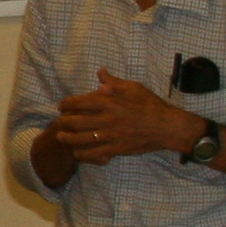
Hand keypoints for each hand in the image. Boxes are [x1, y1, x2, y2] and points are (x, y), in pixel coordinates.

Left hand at [53, 73, 206, 164]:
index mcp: (110, 102)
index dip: (67, 104)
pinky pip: (95, 154)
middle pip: (76, 122)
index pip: (80, 102)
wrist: (167, 126)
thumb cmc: (151, 105)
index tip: (62, 106)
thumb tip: (100, 72)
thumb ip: (114, 82)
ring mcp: (111, 135)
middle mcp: (107, 119)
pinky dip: (83, 154)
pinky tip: (78, 152)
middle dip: (63, 122)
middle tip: (59, 122)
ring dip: (68, 139)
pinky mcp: (117, 149)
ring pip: (82, 139)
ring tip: (62, 138)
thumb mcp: (134, 88)